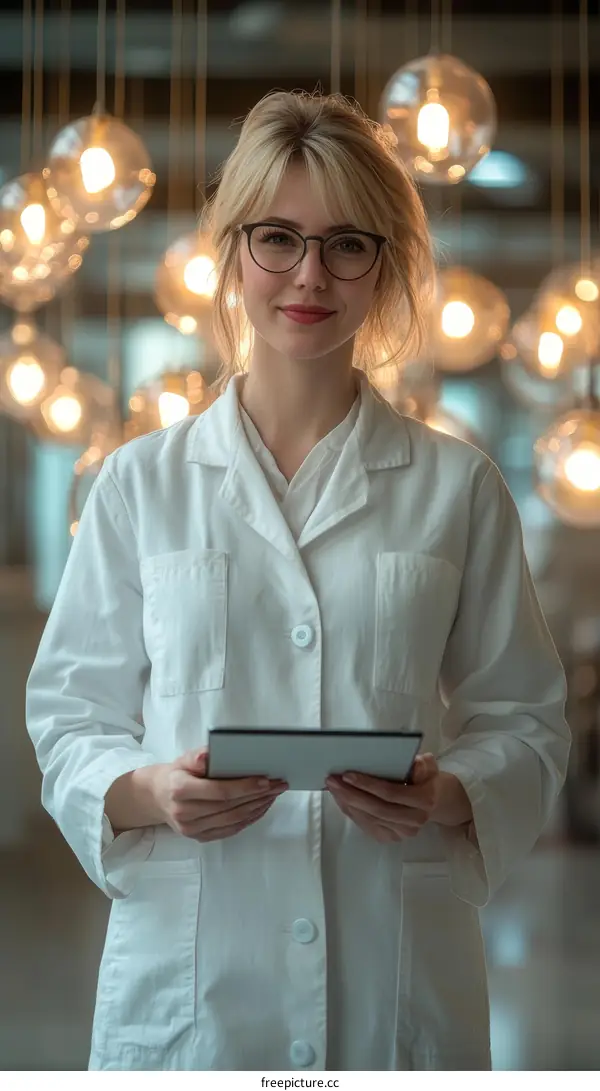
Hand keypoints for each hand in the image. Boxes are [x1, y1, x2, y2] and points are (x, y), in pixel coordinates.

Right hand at [150, 748, 287, 842]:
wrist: (159, 797)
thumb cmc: (177, 774)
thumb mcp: (183, 759)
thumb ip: (197, 757)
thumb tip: (208, 756)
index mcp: (179, 790)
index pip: (219, 792)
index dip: (244, 787)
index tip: (266, 780)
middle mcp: (184, 813)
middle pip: (229, 807)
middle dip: (258, 796)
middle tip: (279, 785)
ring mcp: (192, 829)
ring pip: (233, 820)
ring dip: (258, 807)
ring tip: (274, 794)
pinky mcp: (200, 837)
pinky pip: (231, 830)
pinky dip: (250, 818)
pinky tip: (262, 807)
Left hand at [325, 752, 440, 843]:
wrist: (434, 801)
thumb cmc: (426, 778)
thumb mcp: (429, 765)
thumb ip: (422, 765)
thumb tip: (412, 765)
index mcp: (424, 800)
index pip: (391, 793)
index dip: (368, 785)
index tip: (347, 775)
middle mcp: (414, 820)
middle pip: (377, 809)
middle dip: (351, 795)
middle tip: (332, 780)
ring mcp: (402, 833)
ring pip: (369, 819)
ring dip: (347, 803)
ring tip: (332, 787)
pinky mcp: (390, 838)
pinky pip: (366, 825)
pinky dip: (351, 812)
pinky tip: (340, 799)